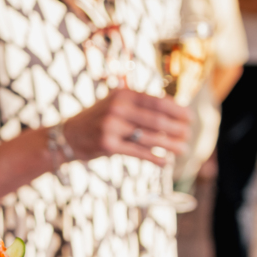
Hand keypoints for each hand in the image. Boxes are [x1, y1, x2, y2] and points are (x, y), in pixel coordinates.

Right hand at [62, 88, 191, 165]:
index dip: (177, 110)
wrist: (67, 135)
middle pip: (156, 120)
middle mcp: (117, 108)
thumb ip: (140, 106)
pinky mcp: (108, 145)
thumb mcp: (116, 105)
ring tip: (183, 149)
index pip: (157, 102)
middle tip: (188, 135)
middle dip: (177, 129)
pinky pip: (137, 152)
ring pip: (149, 137)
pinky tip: (165, 161)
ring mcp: (111, 127)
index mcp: (123, 94)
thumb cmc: (98, 120)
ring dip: (170, 145)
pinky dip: (154, 158)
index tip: (189, 118)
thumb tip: (173, 112)